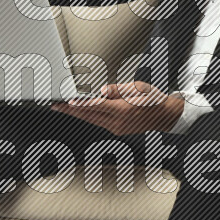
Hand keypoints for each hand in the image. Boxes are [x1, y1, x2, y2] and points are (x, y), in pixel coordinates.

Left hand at [51, 81, 184, 135]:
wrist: (163, 115)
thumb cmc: (152, 99)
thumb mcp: (137, 88)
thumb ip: (118, 90)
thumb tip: (103, 91)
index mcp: (123, 110)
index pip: (97, 106)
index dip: (81, 104)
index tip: (68, 102)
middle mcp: (118, 122)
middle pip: (89, 116)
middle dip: (71, 110)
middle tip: (56, 105)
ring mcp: (117, 128)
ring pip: (92, 120)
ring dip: (77, 114)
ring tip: (62, 108)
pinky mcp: (117, 130)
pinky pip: (98, 123)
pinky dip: (88, 116)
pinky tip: (80, 111)